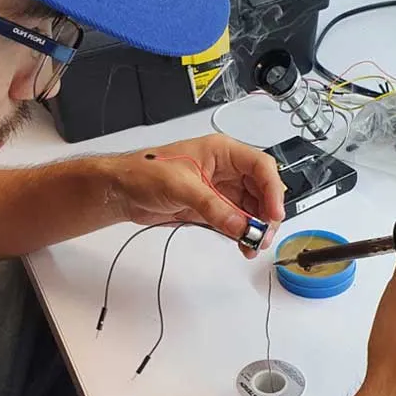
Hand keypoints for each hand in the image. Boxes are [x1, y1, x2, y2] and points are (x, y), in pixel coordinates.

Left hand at [109, 134, 285, 257]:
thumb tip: (240, 224)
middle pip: (261, 190)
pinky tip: (243, 244)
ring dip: (255, 227)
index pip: (260, 166)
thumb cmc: (144, 172)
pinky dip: (242, 233)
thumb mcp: (181, 186)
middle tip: (263, 235)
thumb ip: (212, 207)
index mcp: (222, 152)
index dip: (272, 189)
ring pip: (251, 208)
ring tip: (253, 244)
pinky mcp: (211, 207)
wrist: (121, 191)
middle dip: (266, 213)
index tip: (274, 213)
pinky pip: (236, 220)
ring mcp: (219, 190)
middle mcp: (225, 170)